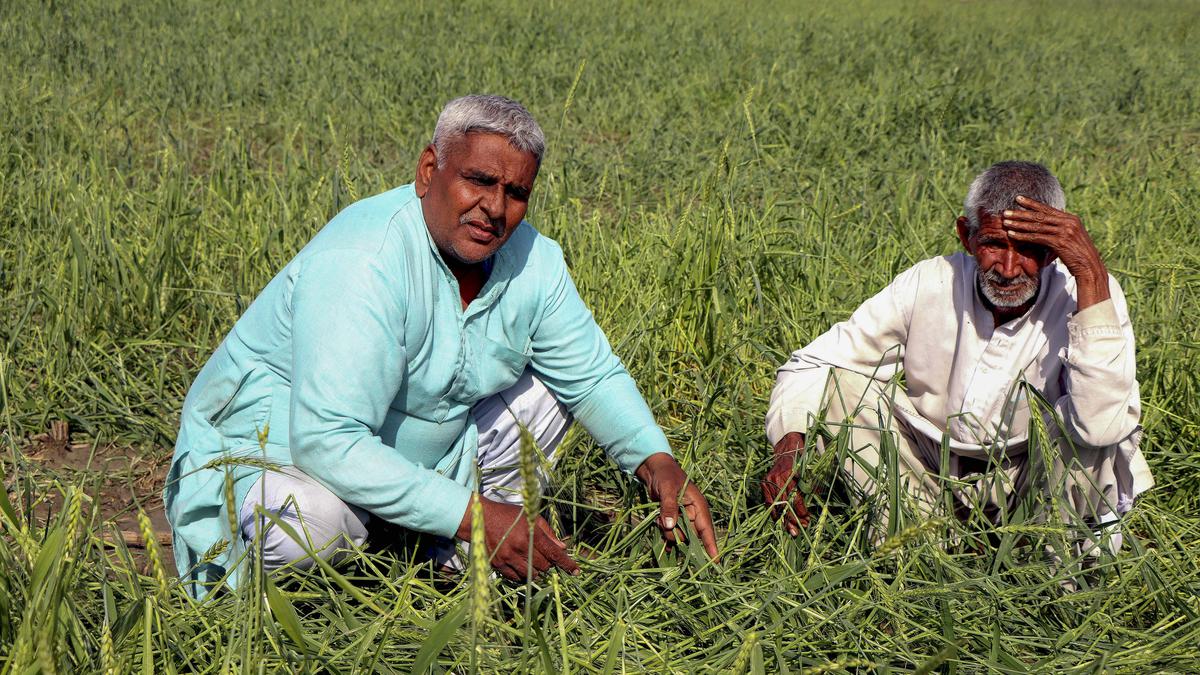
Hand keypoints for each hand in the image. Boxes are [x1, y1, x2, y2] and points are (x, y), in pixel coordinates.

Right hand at [455, 495, 579, 579]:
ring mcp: (508, 557)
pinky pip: (516, 577)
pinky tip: (522, 566)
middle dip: (548, 564)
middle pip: (544, 566)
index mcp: (530, 533)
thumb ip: (548, 533)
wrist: (480, 519)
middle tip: (544, 556)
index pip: (554, 553)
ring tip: (533, 561)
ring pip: (531, 574)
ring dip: (536, 571)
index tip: (576, 571)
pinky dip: (523, 574)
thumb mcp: (531, 517)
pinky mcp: (498, 564)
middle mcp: (520, 547)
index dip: (567, 563)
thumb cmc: (508, 515)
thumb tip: (562, 547)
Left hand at [635, 453, 719, 560]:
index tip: (715, 561)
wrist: (655, 469)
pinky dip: (665, 536)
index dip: (711, 545)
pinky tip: (659, 533)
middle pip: (690, 536)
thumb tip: (670, 526)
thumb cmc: (665, 475)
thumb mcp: (667, 489)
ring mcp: (682, 518)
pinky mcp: (672, 519)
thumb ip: (669, 507)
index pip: (706, 529)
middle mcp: (693, 514)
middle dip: (677, 536)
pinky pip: (671, 534)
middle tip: (663, 523)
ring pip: (679, 536)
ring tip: (658, 519)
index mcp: (698, 506)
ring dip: (667, 533)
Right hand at [761, 432, 808, 534]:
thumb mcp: (808, 470)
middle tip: (798, 532)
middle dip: (791, 520)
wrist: (787, 446)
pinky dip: (773, 512)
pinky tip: (779, 521)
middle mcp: (777, 478)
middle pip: (784, 504)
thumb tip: (814, 505)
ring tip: (789, 530)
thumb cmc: (801, 458)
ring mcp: (768, 480)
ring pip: (776, 505)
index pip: (795, 498)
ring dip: (783, 520)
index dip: (801, 512)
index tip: (807, 520)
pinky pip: (768, 501)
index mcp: (789, 474)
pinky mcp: (764, 483)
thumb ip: (810, 486)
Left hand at [1002, 195, 1110, 309]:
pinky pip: (1037, 237)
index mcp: (1071, 219)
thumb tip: (1049, 221)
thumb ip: (1061, 227)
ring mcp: (1064, 232)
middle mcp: (1068, 222)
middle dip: (1021, 213)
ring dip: (1018, 224)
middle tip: (1006, 211)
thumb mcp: (1072, 236)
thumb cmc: (1078, 253)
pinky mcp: (1060, 242)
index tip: (1018, 198)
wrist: (1089, 266)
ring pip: (1037, 226)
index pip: (1048, 209)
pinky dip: (1023, 236)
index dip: (1032, 203)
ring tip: (1005, 222)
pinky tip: (1012, 235)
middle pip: (1040, 215)